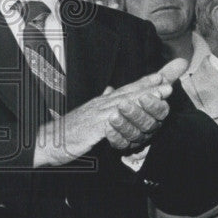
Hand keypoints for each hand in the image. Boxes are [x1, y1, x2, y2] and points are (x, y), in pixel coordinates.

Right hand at [34, 58, 186, 165]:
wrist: (46, 142)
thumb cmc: (69, 129)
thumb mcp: (88, 114)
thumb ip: (102, 101)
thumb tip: (110, 89)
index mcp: (104, 102)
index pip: (128, 89)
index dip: (146, 82)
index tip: (164, 75)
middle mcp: (102, 105)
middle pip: (130, 93)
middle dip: (151, 86)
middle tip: (170, 80)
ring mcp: (97, 115)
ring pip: (124, 104)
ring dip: (144, 97)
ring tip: (162, 92)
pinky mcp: (92, 129)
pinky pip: (111, 123)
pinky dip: (124, 117)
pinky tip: (135, 114)